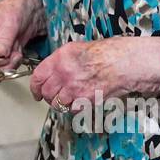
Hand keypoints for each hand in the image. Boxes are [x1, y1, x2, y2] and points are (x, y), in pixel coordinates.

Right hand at [0, 0, 44, 72]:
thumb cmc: (17, 8)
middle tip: (11, 56)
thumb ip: (4, 39)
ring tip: (16, 53)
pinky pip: (2, 66)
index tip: (0, 57)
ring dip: (7, 63)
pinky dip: (12, 63)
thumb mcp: (11, 23)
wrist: (30, 10)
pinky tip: (17, 53)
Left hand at [30, 37, 159, 109]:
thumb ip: (60, 61)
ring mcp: (74, 87)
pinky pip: (72, 110)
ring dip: (61, 104)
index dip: (35, 87)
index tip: (36, 93)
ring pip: (57, 104)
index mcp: (60, 58)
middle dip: (49, 97)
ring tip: (69, 100)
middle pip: (46, 93)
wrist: (124, 63)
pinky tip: (81, 102)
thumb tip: (50, 72)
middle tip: (54, 98)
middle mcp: (64, 72)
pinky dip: (75, 109)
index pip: (38, 76)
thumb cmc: (106, 53)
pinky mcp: (85, 100)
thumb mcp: (76, 49)